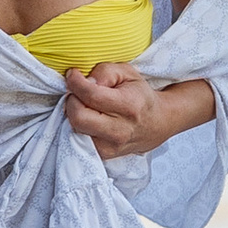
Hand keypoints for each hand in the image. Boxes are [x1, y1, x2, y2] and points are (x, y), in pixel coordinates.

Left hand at [63, 65, 213, 161]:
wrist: (155, 125)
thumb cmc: (139, 95)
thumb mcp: (127, 73)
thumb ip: (105, 72)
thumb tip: (86, 81)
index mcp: (129, 106)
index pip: (92, 95)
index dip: (76, 82)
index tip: (73, 74)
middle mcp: (120, 130)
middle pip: (78, 117)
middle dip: (72, 100)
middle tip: (77, 92)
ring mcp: (111, 146)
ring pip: (75, 129)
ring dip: (73, 114)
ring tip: (84, 105)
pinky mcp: (103, 155)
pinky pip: (78, 139)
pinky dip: (77, 126)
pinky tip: (87, 118)